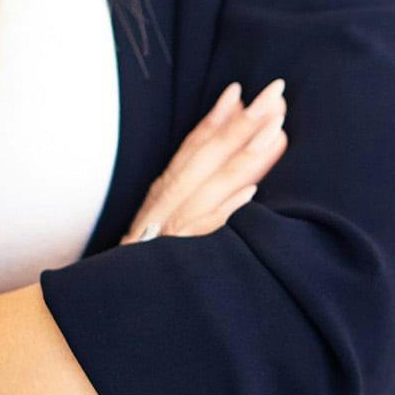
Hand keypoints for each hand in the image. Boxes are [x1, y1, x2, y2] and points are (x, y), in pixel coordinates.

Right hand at [119, 78, 287, 243]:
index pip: (195, 146)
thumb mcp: (159, 216)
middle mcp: (170, 204)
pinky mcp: (185, 257)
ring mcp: (177, 230)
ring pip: (214, 186)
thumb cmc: (145, 259)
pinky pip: (207, 231)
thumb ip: (184, 186)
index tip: (240, 89)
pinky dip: (227, 210)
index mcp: (166, 192)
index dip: (218, 117)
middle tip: (277, 93)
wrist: (117, 305)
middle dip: (246, 122)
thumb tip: (222, 159)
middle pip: (210, 156)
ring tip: (276, 132)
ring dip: (245, 157)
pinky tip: (250, 195)